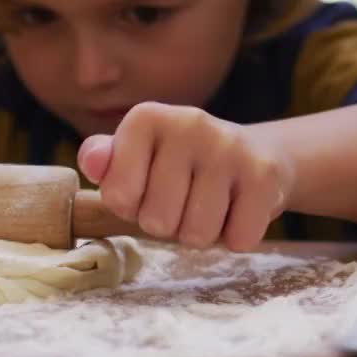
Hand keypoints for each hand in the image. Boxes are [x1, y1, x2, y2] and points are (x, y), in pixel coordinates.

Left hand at [77, 102, 292, 251]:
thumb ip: (105, 161)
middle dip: (169, 224)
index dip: (132, 207)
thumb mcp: (137, 156)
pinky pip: (238, 239)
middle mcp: (189, 121)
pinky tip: (239, 208)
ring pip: (197, 234)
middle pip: (157, 220)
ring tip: (212, 205)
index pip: (118, 196)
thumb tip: (92, 162)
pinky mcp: (265, 173)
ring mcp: (229, 145)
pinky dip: (236, 237)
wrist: (256, 154)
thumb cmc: (182, 166)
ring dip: (202, 233)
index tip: (149, 189)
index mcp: (147, 116)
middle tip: (186, 200)